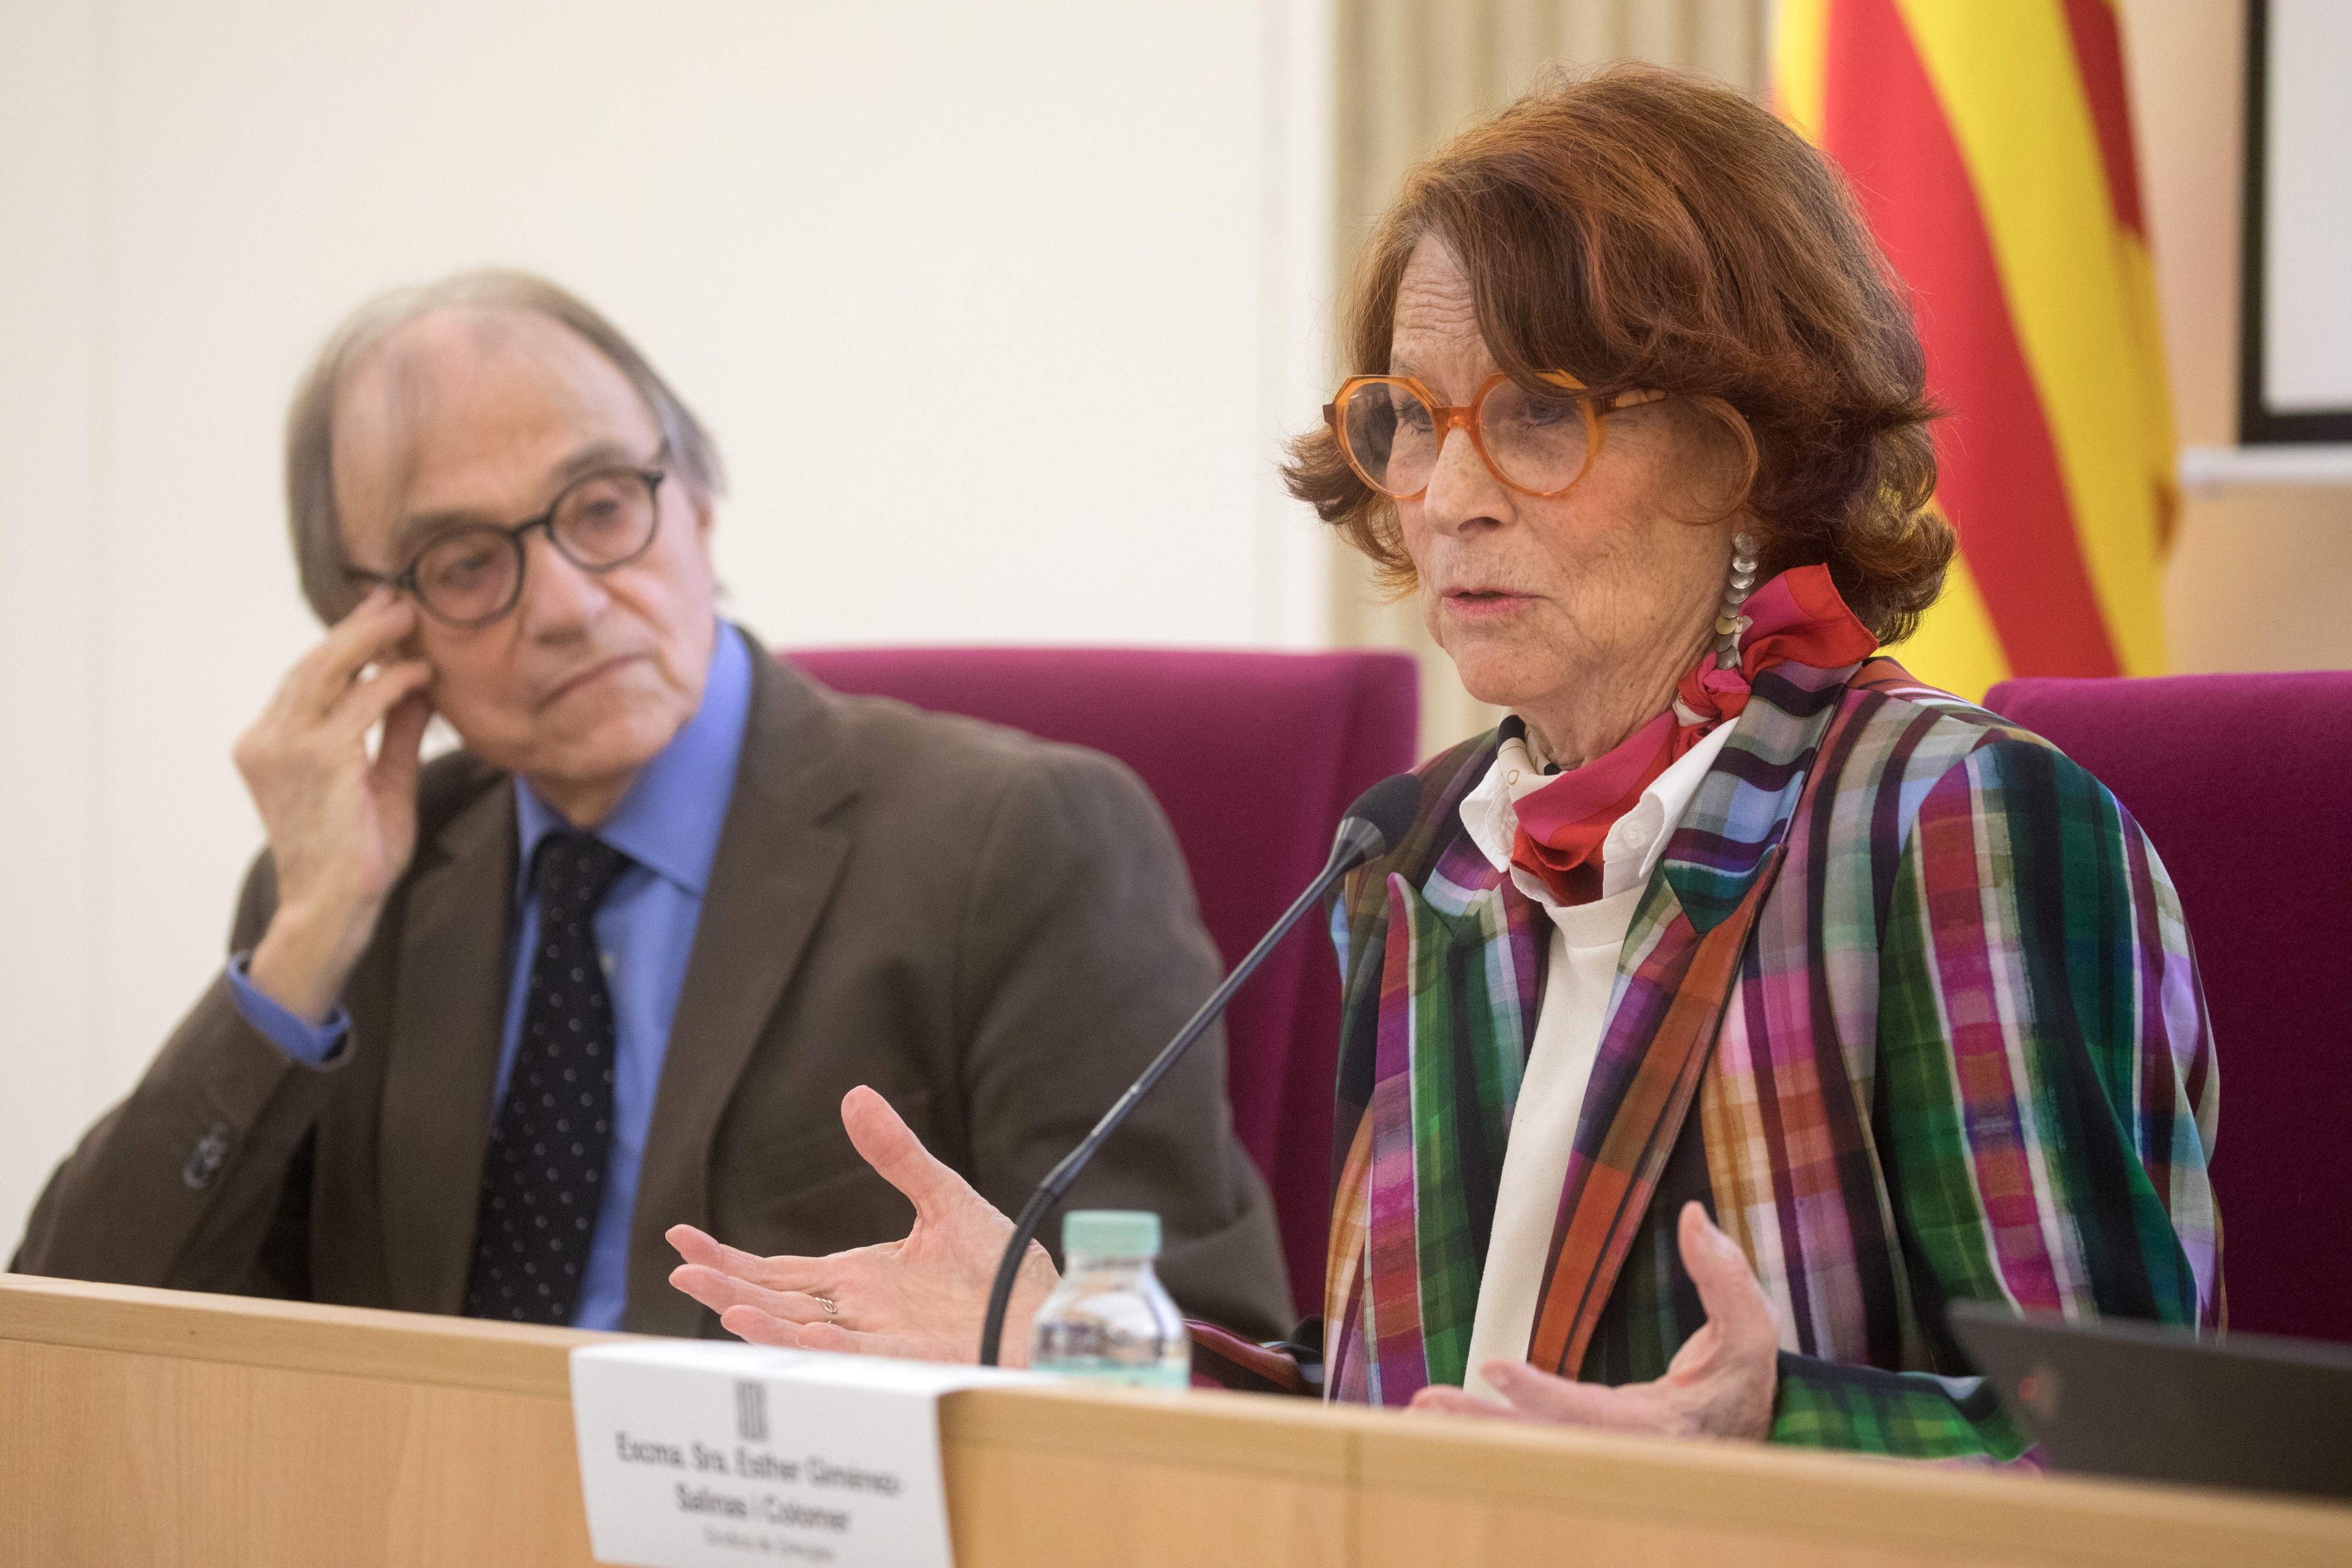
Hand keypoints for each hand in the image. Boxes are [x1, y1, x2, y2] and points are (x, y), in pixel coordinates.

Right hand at [236, 587, 434, 1022]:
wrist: (334, 908)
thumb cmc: (356, 855)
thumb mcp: (381, 780)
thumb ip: (394, 732)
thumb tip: (421, 685)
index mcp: (268, 744)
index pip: (307, 677)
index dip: (345, 641)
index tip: (383, 613)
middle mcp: (266, 740)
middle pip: (313, 663)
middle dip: (358, 626)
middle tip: (399, 598)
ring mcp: (284, 748)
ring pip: (327, 671)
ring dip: (372, 639)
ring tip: (410, 615)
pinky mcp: (315, 759)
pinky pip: (359, 703)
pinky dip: (391, 682)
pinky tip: (420, 673)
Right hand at [668, 1086, 1059, 1364]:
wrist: (1047, 1309)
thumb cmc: (1000, 1265)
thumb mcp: (942, 1197)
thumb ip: (896, 1154)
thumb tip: (854, 1095)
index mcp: (858, 1279)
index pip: (778, 1272)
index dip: (730, 1258)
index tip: (681, 1242)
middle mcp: (859, 1312)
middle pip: (776, 1302)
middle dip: (726, 1286)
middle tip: (677, 1270)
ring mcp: (881, 1339)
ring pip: (803, 1333)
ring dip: (760, 1320)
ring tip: (717, 1301)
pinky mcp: (912, 1359)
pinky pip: (858, 1357)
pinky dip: (823, 1350)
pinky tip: (796, 1336)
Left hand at [1410, 1203, 1779, 1440]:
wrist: (1738, 1438)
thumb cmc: (1741, 1383)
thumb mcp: (1751, 1334)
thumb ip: (1726, 1278)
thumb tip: (1693, 1215)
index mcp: (1658, 1429)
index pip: (1592, 1415)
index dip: (1543, 1395)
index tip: (1494, 1367)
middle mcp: (1617, 1456)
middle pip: (1540, 1446)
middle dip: (1482, 1427)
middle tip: (1427, 1402)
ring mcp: (1593, 1460)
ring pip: (1523, 1453)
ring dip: (1468, 1433)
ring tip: (1416, 1410)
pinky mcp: (1575, 1452)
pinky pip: (1522, 1450)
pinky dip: (1480, 1438)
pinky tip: (1438, 1421)